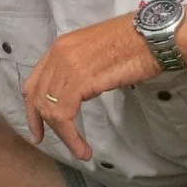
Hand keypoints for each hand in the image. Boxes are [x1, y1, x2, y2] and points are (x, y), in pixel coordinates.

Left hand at [21, 16, 160, 159]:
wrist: (154, 36)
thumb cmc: (137, 43)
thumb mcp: (97, 52)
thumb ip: (81, 67)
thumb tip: (80, 88)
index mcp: (61, 47)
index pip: (34, 81)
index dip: (32, 107)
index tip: (37, 126)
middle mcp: (58, 54)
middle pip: (38, 97)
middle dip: (40, 123)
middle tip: (44, 141)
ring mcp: (67, 66)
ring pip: (50, 109)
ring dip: (63, 135)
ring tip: (79, 151)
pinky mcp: (80, 80)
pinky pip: (64, 115)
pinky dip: (71, 137)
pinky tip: (82, 149)